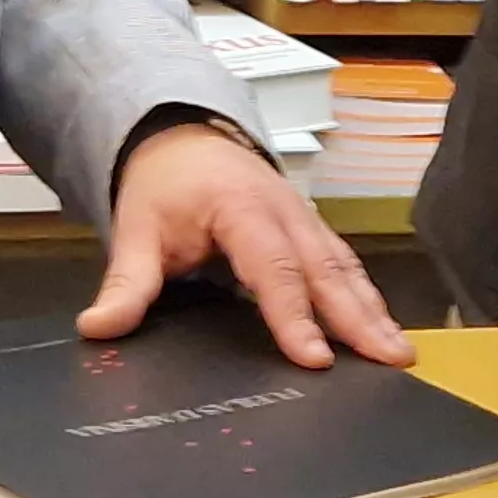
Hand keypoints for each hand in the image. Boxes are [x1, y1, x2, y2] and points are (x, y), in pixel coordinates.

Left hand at [84, 121, 413, 370]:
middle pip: (326, 269)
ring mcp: (305, 218)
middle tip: (392, 359)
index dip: (294, 316)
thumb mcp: (135, 230)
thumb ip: (126, 282)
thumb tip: (98, 329)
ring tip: (400, 353)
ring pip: (345, 267)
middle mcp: (285, 211)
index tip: (314, 359)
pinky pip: (345, 264)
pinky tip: (382, 329)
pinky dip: (367, 298)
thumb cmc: (163, 186)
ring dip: (374, 311)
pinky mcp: (312, 230)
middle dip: (361, 317)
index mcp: (242, 208)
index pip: (274, 269)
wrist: (182, 138)